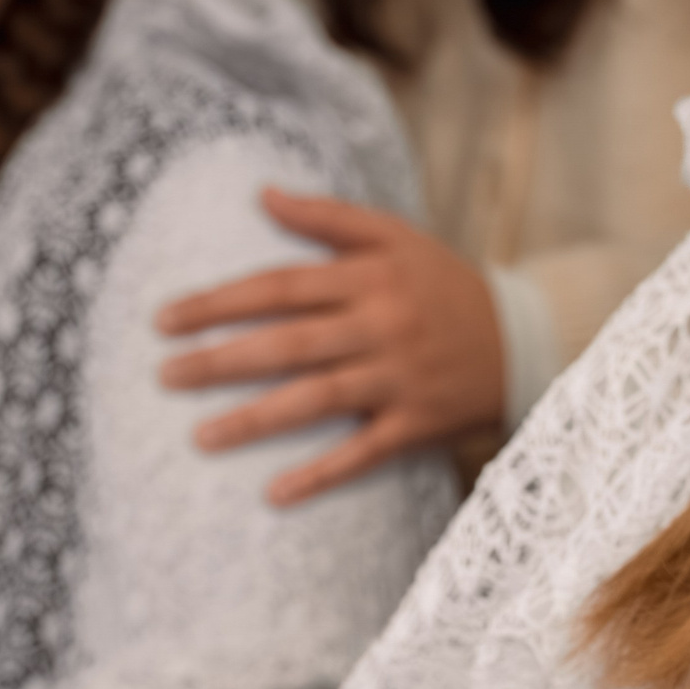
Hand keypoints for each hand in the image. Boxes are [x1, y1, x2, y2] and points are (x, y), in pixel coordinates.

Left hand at [156, 188, 504, 504]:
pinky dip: (321, 475)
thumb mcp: (397, 237)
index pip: (280, 287)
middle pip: (289, 343)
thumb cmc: (446, 285)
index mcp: (369, 278)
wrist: (524, 338)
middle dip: (221, 360)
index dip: (220, 302)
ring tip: (201, 438)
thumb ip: (329, 218)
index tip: (165, 320)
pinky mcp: (416, 424)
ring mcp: (398, 379)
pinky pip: (363, 453)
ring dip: (257, 420)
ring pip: (317, 399)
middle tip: (164, 377)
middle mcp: (380, 327)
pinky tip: (275, 494)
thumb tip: (263, 194)